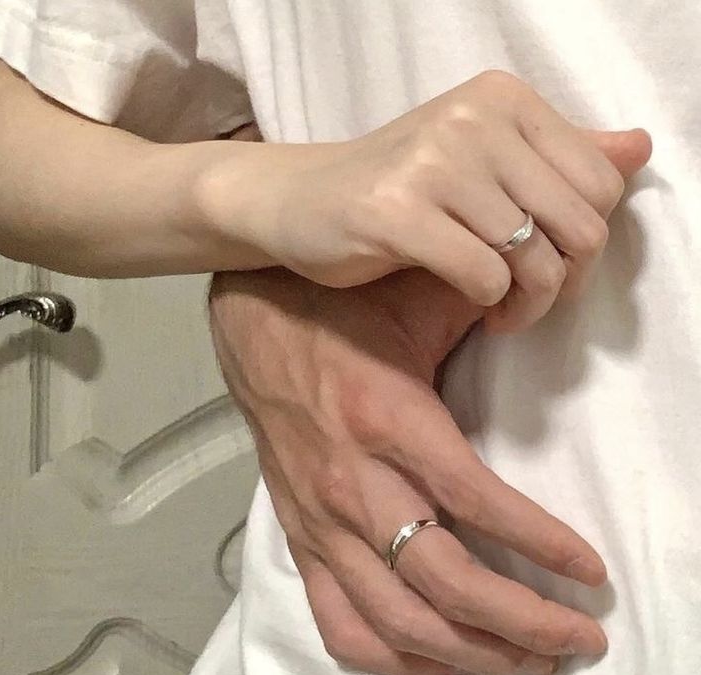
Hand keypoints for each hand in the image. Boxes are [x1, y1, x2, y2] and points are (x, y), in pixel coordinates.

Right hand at [200, 69, 650, 330]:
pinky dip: (490, 304)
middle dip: (564, 283)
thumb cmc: (396, 190)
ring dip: (526, 305)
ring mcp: (433, 164)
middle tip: (529, 303)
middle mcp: (473, 120)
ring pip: (535, 258)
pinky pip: (484, 276)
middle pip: (579, 225)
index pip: (600, 184)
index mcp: (503, 100)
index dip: (586, 243)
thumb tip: (637, 150)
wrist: (298, 201)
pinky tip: (477, 309)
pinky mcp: (397, 213)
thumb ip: (557, 156)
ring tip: (502, 314)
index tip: (551, 269)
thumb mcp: (481, 161)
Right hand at [209, 266, 608, 674]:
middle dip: (521, 622)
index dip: (540, 543)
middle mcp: (352, 482)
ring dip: (468, 652)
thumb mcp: (415, 302)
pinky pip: (341, 623)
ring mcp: (321, 520)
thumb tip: (539, 303)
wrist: (255, 329)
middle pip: (443, 580)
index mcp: (388, 418)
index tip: (588, 571)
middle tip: (576, 639)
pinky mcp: (300, 538)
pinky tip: (438, 656)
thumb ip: (480, 306)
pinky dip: (394, 657)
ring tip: (524, 659)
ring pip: (396, 618)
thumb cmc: (339, 314)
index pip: (474, 499)